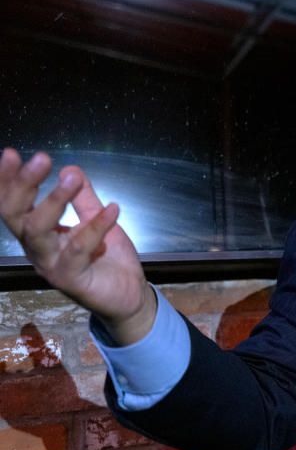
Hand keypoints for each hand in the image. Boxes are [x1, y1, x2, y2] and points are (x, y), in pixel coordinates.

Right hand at [0, 149, 154, 344]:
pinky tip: (113, 208)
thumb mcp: (96, 220)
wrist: (129, 296)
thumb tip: (70, 168)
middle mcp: (37, 249)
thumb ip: (83, 199)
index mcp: (37, 234)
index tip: (11, 153)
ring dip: (53, 201)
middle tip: (41, 158)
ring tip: (71, 179)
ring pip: (38, 232)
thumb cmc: (107, 259)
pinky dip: (96, 226)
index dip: (8, 181)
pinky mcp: (72, 280)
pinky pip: (79, 249)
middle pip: (16, 215)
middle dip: (23, 185)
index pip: (13, 205)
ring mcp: (52, 266)